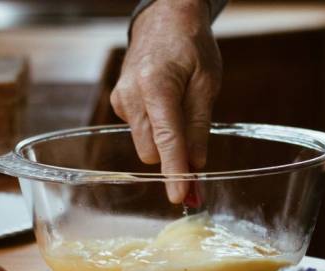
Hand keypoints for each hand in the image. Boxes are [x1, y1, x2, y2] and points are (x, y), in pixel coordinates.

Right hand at [111, 0, 221, 202]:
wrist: (164, 19)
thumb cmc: (190, 46)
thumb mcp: (206, 83)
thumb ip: (199, 127)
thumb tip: (197, 166)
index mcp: (156, 86)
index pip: (166, 140)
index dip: (175, 172)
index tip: (180, 196)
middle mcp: (131, 95)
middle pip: (152, 150)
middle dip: (173, 157)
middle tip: (197, 156)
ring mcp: (121, 100)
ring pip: (145, 144)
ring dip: (165, 142)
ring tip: (181, 112)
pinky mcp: (118, 103)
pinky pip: (139, 131)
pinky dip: (155, 129)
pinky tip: (164, 106)